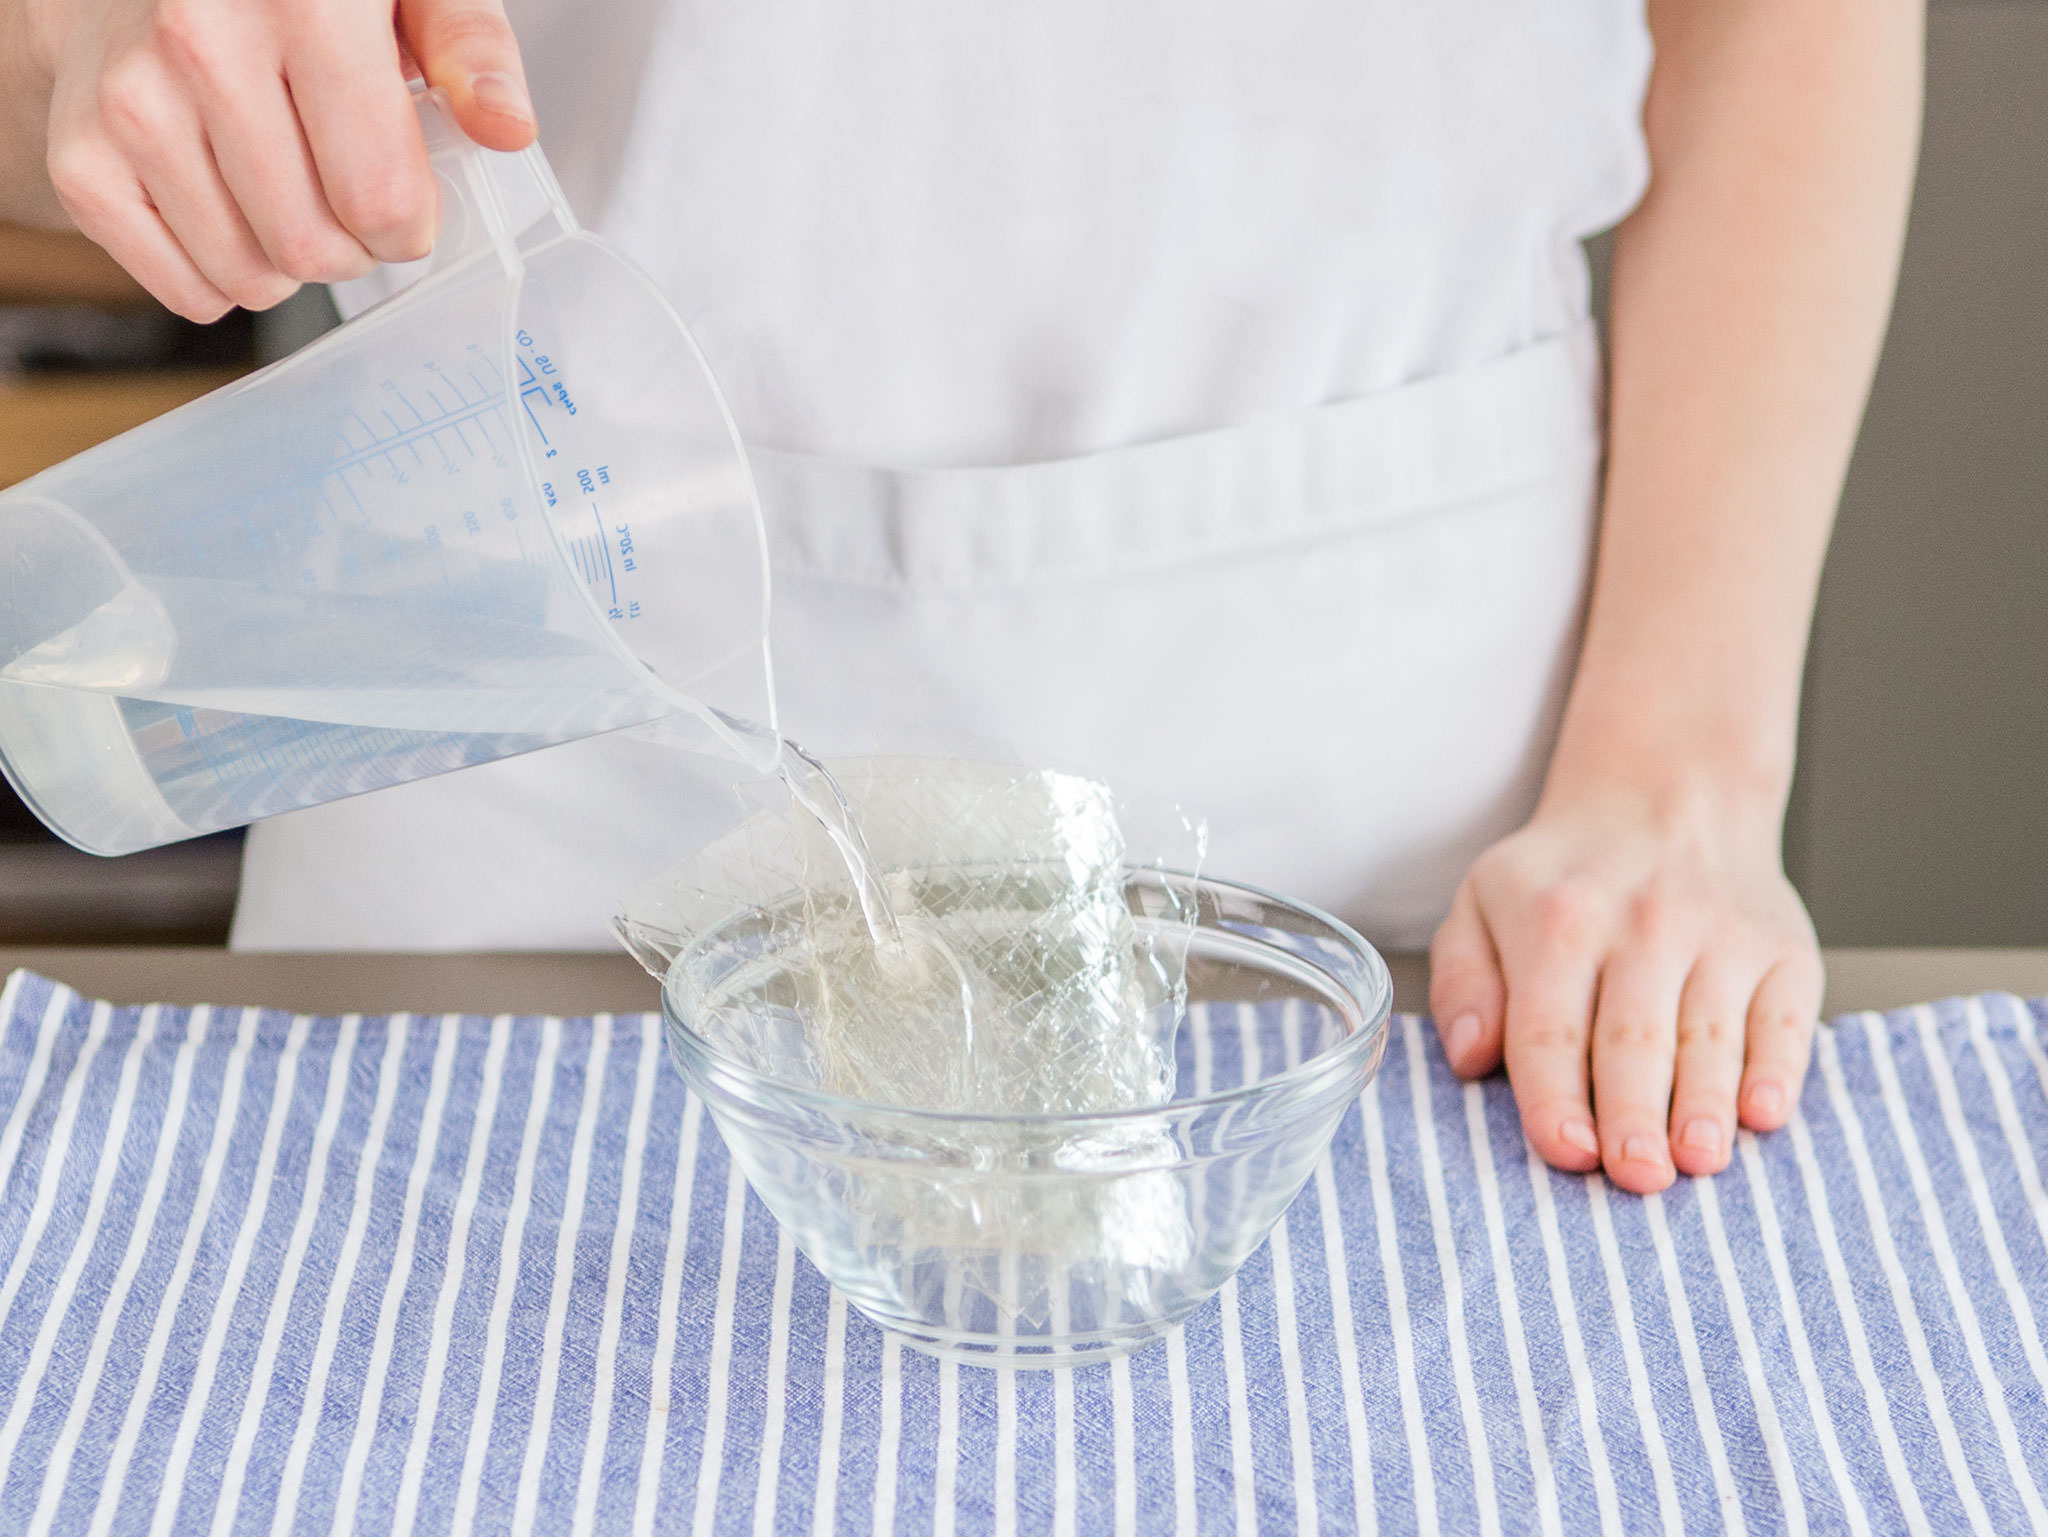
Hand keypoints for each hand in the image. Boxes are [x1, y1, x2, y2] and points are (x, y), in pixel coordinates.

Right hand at [15, 0, 534, 319]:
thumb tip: (505, 127)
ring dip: (287, 263)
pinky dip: (219, 274)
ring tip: (286, 192)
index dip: (408, 222)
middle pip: (313, 247)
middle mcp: (199, 43)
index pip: (378, 196)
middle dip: (351, 245)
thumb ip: (468, 48)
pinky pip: (182, 288)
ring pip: (249, 276)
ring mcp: (131, 103)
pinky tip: (229, 207)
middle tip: (342, 192)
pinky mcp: (82, 158)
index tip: (403, 196)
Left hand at [1428, 782, 1822, 1192]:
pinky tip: (1762, 1113)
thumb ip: (1464, 981)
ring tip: (1697, 1160)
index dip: (1556, 1097)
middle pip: (1633, 1040)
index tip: (1566, 1154)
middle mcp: (1642, 924)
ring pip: (1710, 1035)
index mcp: (1555, 921)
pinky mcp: (1784, 948)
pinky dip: (1777, 1068)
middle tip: (1635, 1178)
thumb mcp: (1482, 902)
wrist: (1670, 795)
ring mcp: (1720, 935)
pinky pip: (1784, 1018)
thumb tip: (1471, 1056)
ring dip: (1705, 1104)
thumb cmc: (1565, 875)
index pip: (1550, 1029)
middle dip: (1634, 1116)